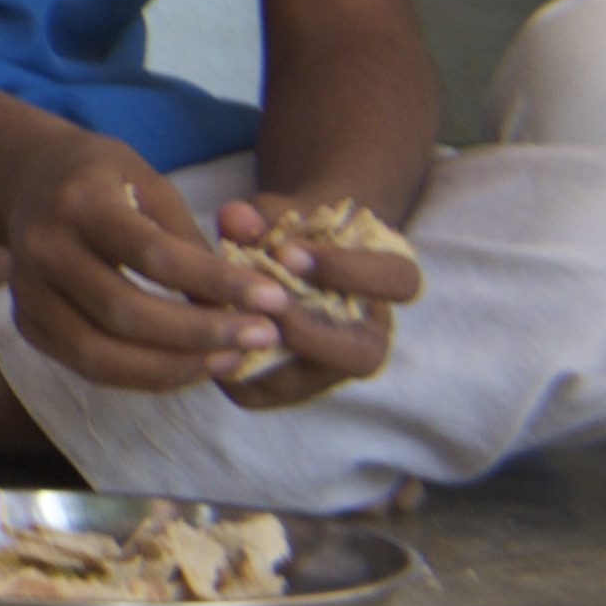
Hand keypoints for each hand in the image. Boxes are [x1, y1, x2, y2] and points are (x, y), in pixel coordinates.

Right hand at [0, 128, 268, 392]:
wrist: (28, 180)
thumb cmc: (106, 179)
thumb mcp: (151, 184)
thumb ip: (189, 243)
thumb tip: (237, 307)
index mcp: (78, 203)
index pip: (153, 255)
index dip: (217, 283)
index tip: (274, 298)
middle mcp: (42, 248)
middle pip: (125, 312)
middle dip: (202, 333)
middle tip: (262, 336)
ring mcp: (26, 291)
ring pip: (99, 353)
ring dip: (174, 366)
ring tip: (230, 359)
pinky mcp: (26, 322)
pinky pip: (87, 367)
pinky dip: (143, 376)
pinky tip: (188, 365)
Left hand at [216, 189, 428, 405]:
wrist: (269, 269)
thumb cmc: (286, 233)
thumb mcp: (276, 215)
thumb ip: (260, 216)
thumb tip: (236, 219)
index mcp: (385, 286)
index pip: (400, 281)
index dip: (347, 269)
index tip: (287, 253)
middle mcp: (368, 338)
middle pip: (366, 355)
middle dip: (309, 329)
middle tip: (259, 301)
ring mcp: (329, 370)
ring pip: (311, 380)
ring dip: (264, 350)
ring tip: (225, 316)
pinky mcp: (284, 388)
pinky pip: (264, 389)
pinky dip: (231, 362)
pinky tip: (205, 333)